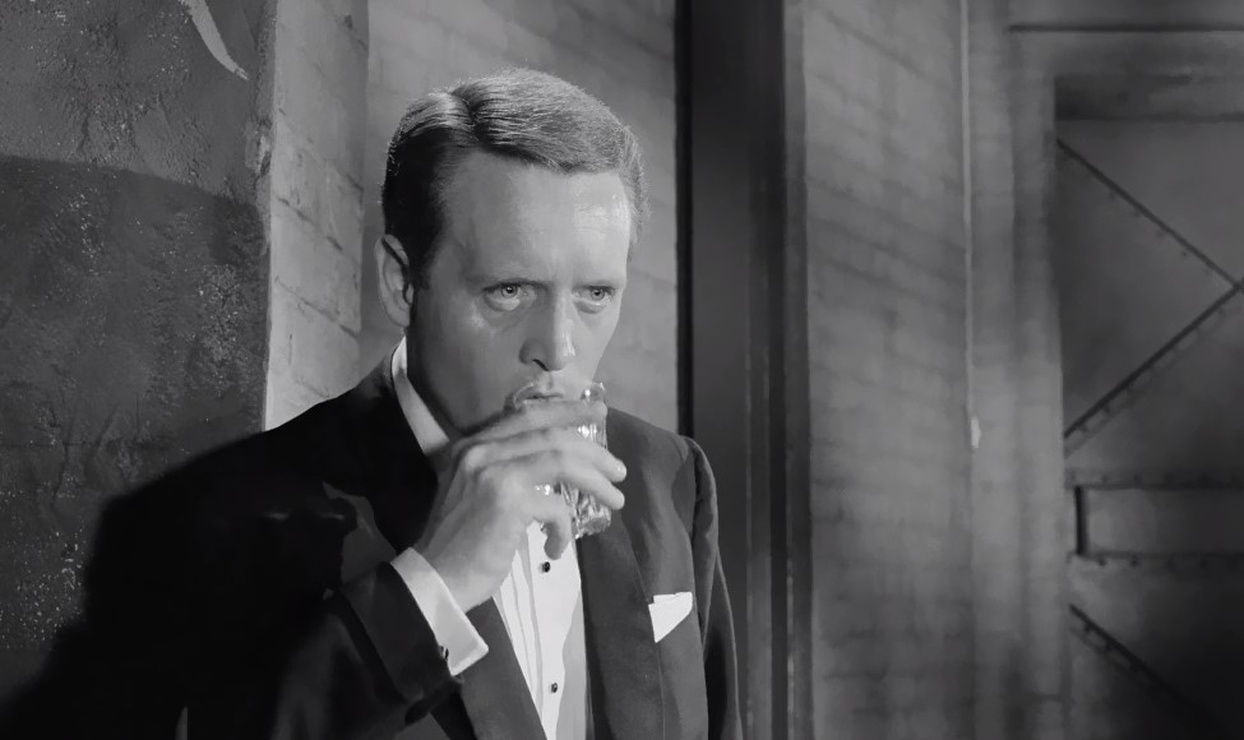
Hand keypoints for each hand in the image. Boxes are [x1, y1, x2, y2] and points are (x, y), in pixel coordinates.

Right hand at [415, 399, 626, 610]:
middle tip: (618, 468)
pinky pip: (556, 507)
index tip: (598, 413)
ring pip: (561, 460)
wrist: (435, 578)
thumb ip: (506, 469)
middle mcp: (481, 451)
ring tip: (616, 498)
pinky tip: (557, 547)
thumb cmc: (458, 541)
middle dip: (593, 449)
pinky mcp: (507, 503)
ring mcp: (494, 474)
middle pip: (551, 434)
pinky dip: (564, 527)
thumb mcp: (475, 491)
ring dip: (596, 480)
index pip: (527, 415)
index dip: (567, 411)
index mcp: (472, 444)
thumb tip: (559, 463)